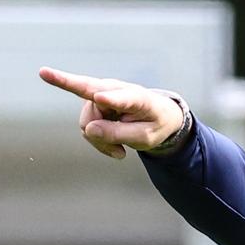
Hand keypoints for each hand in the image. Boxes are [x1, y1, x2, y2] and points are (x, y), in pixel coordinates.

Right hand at [39, 67, 187, 158]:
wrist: (160, 117)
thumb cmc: (157, 125)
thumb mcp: (145, 139)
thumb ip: (118, 135)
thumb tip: (87, 129)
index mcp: (136, 97)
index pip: (118, 97)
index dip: (108, 98)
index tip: (97, 93)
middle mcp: (114, 90)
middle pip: (92, 117)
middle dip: (100, 138)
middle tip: (120, 154)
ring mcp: (102, 94)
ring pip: (85, 124)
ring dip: (99, 141)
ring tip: (119, 150)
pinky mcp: (94, 101)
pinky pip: (85, 126)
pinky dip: (96, 140)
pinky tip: (113, 146)